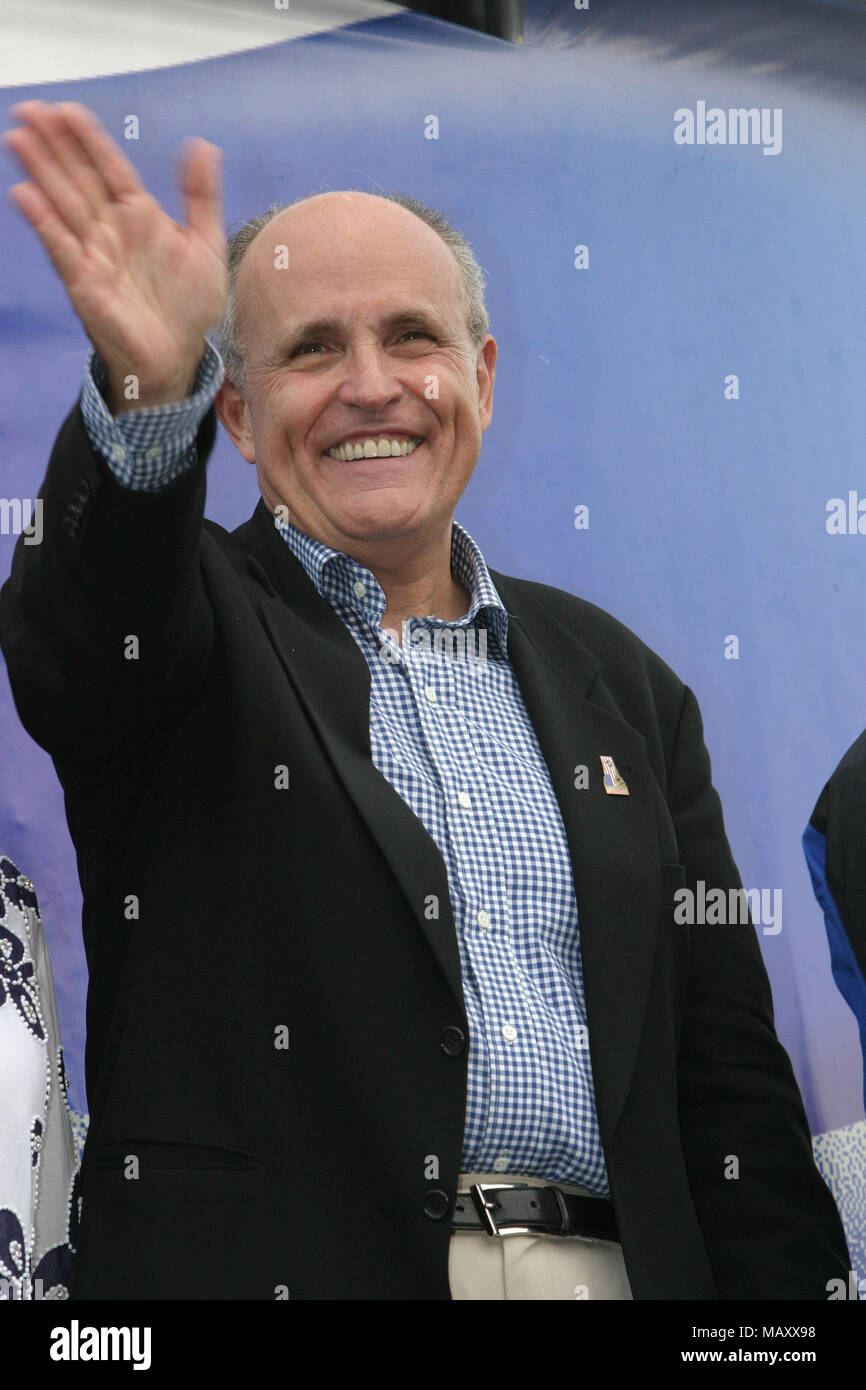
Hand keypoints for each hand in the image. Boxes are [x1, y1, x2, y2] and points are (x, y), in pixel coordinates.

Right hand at [4, 101, 226, 411]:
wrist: (179, 356)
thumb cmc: (191, 304)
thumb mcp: (207, 245)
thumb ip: (201, 197)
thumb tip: (201, 144)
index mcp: (140, 214)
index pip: (109, 168)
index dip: (89, 139)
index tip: (67, 110)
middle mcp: (111, 228)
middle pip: (78, 177)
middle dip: (55, 144)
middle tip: (30, 109)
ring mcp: (94, 252)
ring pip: (63, 203)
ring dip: (40, 171)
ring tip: (18, 139)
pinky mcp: (83, 281)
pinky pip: (60, 246)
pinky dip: (44, 222)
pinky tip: (24, 194)